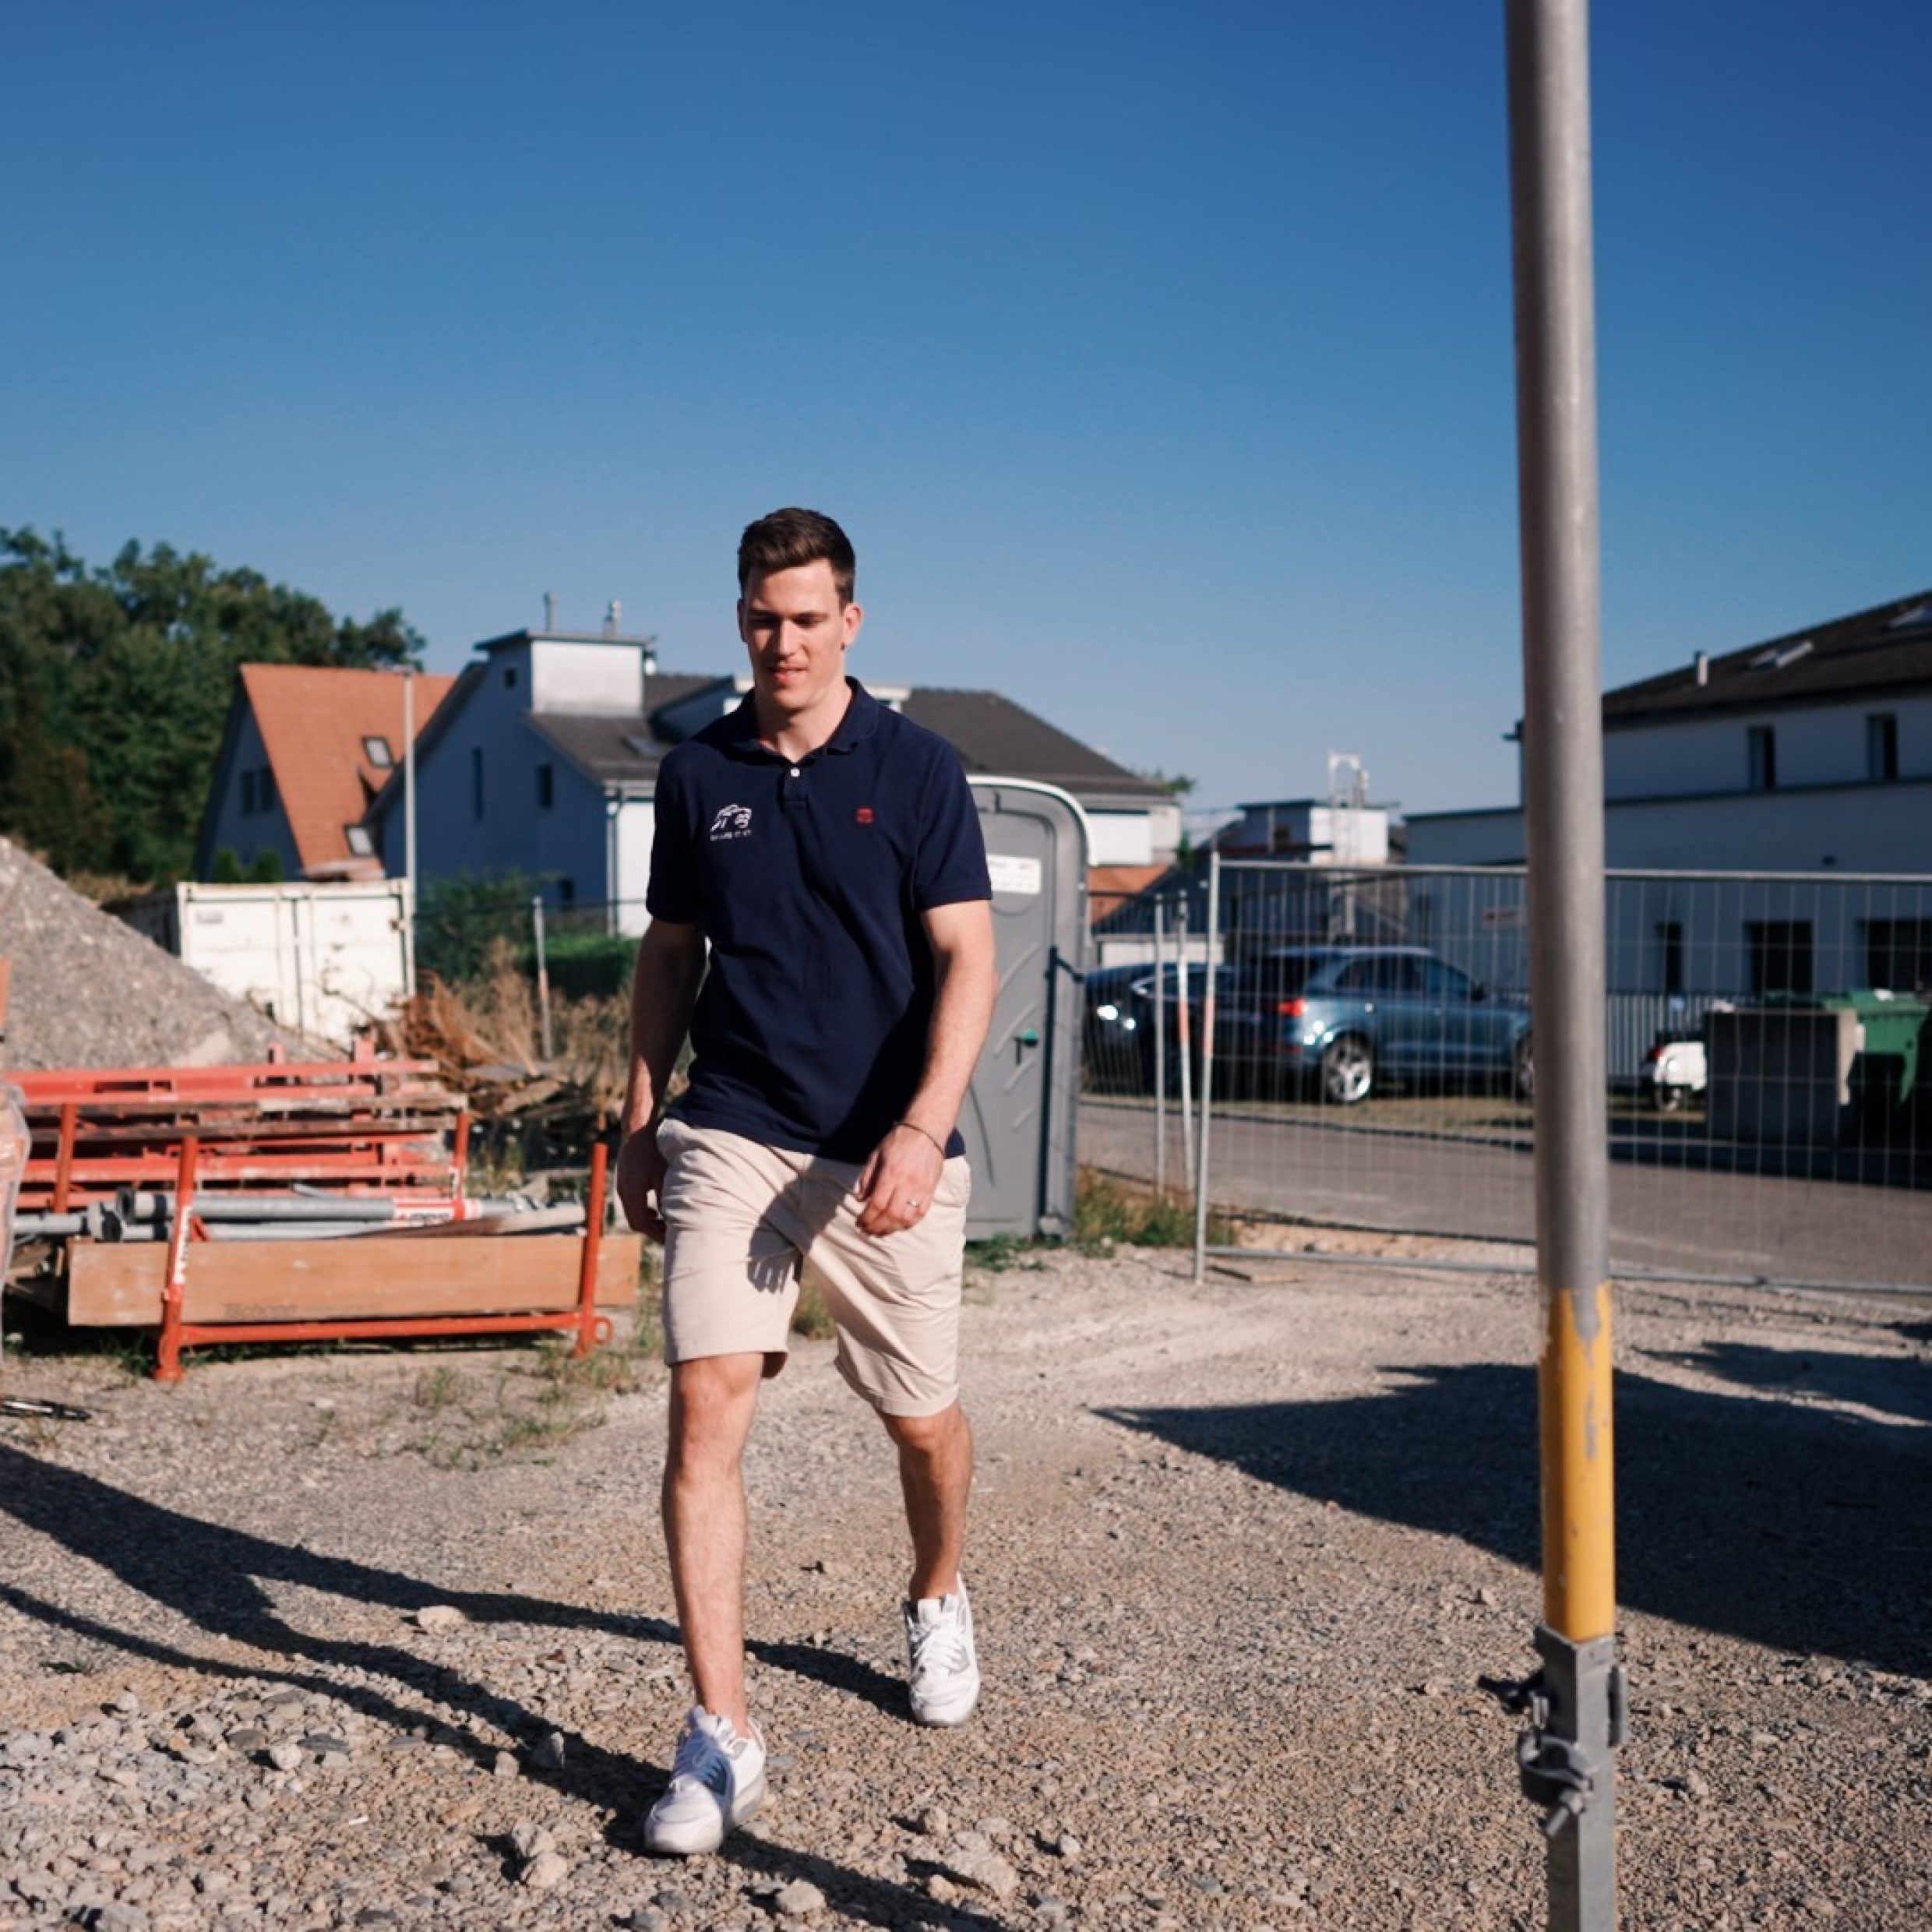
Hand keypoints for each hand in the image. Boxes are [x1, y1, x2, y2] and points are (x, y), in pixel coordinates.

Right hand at [615, 1127, 668, 1242]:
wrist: (636, 1131)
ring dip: (647, 1222)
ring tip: (665, 1225)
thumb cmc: (653, 1150)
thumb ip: (665, 1196)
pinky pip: (631, 1205)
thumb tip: (670, 1218)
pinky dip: (643, 1212)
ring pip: (632, 1214)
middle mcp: (624, 1192)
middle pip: (635, 1222)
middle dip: (652, 1231)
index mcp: (633, 1192)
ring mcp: (622, 1188)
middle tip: (669, 1236)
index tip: (670, 1238)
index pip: (642, 1223)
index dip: (656, 1233)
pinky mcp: (624, 1183)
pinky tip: (656, 1211)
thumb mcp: (663, 1174)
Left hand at [855, 1122, 945, 1238]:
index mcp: (891, 1173)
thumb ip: (867, 1177)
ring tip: (881, 1232)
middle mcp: (907, 1183)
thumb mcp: (876, 1154)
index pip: (877, 1204)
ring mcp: (921, 1188)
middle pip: (891, 1215)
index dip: (867, 1217)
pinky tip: (899, 1226)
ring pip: (906, 1218)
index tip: (859, 1223)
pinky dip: (908, 1224)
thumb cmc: (899, 1141)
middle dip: (877, 1227)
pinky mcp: (931, 1190)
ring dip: (892, 1229)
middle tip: (867, 1231)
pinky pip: (921, 1213)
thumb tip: (861, 1199)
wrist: (926, 1131)